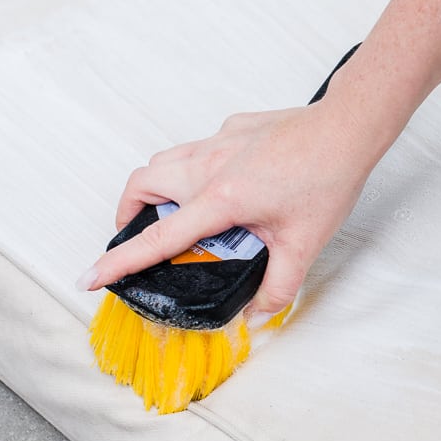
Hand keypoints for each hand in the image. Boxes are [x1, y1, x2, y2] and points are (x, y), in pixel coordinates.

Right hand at [77, 96, 384, 321]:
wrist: (349, 127)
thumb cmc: (328, 177)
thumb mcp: (304, 244)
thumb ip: (278, 286)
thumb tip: (259, 313)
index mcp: (221, 199)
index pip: (159, 237)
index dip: (121, 260)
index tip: (91, 275)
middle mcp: (210, 165)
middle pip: (142, 183)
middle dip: (129, 211)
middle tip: (140, 236)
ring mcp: (220, 141)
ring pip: (166, 160)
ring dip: (157, 187)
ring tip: (177, 214)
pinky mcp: (235, 127)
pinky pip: (200, 147)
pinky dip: (196, 168)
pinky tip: (229, 185)